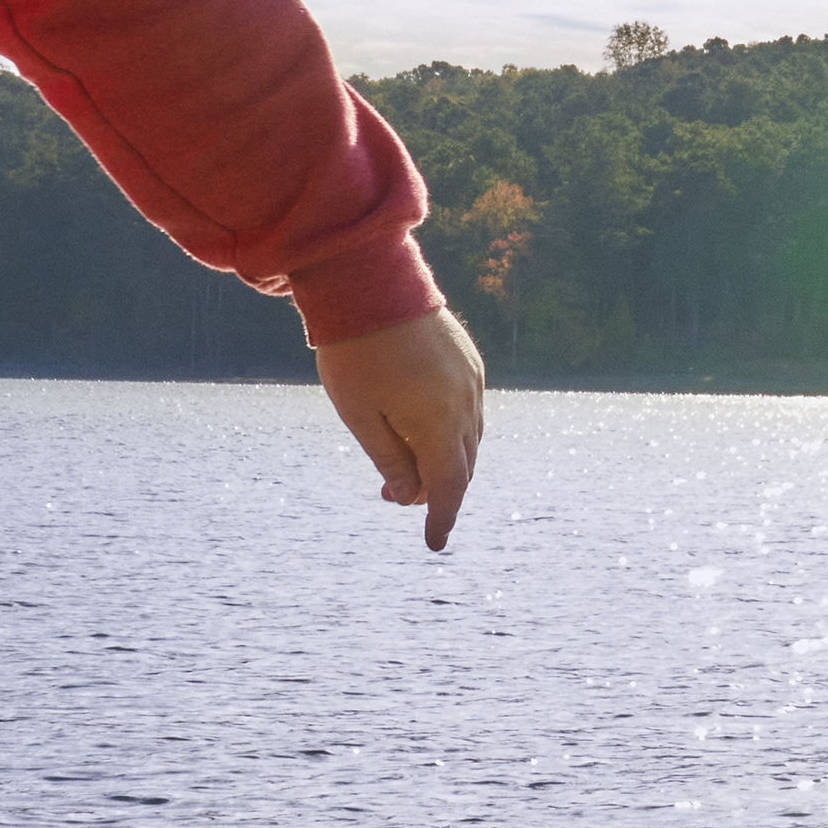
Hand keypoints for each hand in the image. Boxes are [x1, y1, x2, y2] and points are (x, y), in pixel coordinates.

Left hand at [316, 306, 487, 552]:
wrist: (370, 283)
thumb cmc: (355, 353)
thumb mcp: (361, 417)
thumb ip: (390, 461)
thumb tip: (410, 496)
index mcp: (439, 423)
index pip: (448, 486)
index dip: (441, 518)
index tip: (434, 544)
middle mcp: (465, 404)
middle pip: (460, 466)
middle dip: (432, 488)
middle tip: (390, 494)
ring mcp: (471, 380)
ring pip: (467, 439)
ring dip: (441, 459)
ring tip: (402, 462)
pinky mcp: (468, 361)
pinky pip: (468, 410)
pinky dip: (449, 431)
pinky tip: (420, 426)